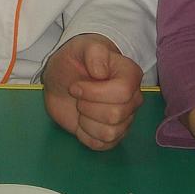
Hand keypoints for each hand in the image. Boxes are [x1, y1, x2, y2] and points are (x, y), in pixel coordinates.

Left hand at [42, 34, 142, 150]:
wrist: (62, 81)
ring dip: (86, 122)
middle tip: (78, 95)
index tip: (76, 86)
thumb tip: (101, 72)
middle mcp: (132, 98)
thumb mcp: (80, 48)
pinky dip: (86, 135)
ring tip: (81, 107)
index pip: (122, 92)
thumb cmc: (74, 61)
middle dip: (87, 106)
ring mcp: (125, 118)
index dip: (95, 93)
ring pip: (110, 133)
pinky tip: (82, 121)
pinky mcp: (113, 135)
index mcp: (130, 74)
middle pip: (116, 115)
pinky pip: (103, 145)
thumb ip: (94, 52)